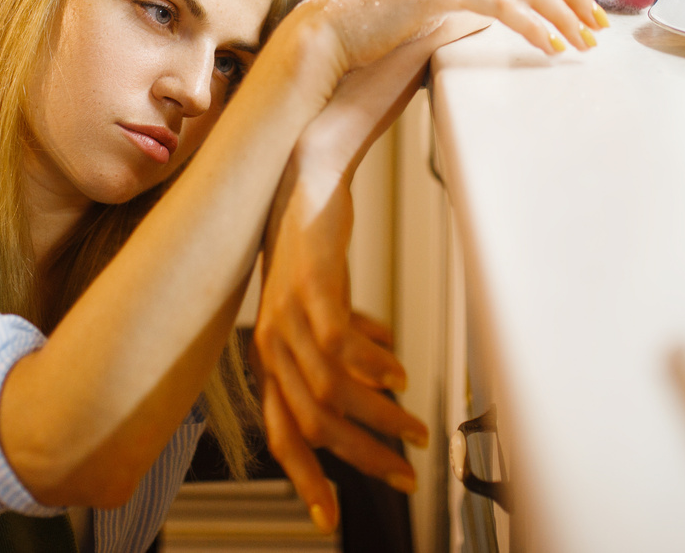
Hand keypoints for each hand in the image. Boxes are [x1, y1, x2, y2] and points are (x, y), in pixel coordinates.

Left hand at [256, 38, 437, 530]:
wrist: (306, 170)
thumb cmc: (311, 236)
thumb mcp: (320, 299)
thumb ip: (341, 340)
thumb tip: (378, 372)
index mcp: (269, 352)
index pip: (280, 432)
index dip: (306, 478)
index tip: (331, 515)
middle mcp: (269, 339)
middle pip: (310, 422)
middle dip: (360, 456)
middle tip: (403, 473)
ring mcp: (286, 311)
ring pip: (329, 388)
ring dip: (377, 414)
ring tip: (415, 426)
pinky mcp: (309, 282)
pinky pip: (338, 337)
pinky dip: (370, 362)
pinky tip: (397, 367)